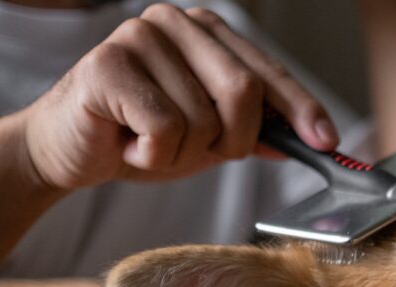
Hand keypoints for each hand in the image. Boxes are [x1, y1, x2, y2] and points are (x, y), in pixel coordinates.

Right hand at [18, 3, 336, 189]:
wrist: (68, 151)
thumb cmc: (140, 136)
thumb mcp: (211, 137)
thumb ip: (256, 131)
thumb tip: (309, 138)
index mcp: (206, 32)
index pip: (267, 71)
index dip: (301, 108)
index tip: (327, 141)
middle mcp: (175, 23)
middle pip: (243, 91)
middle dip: (234, 139)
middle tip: (205, 151)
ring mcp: (138, 38)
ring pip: (202, 119)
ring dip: (183, 153)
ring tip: (149, 143)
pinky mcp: (107, 65)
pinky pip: (164, 129)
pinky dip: (152, 155)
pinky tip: (128, 143)